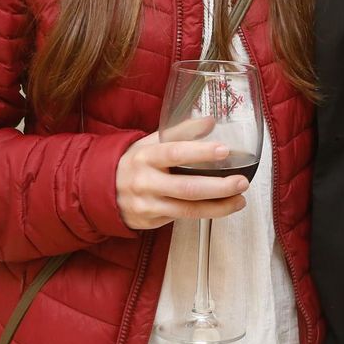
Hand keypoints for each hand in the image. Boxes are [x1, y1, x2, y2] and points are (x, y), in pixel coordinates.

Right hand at [114, 134, 247, 230]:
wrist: (101, 188)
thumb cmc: (135, 161)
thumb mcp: (152, 141)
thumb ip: (181, 132)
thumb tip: (210, 121)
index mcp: (146, 155)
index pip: (175, 152)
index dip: (201, 152)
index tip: (225, 150)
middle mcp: (145, 181)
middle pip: (186, 187)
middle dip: (218, 187)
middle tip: (241, 182)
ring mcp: (147, 204)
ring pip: (187, 209)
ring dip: (218, 206)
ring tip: (239, 199)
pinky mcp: (151, 221)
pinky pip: (182, 218)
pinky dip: (205, 213)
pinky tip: (222, 208)